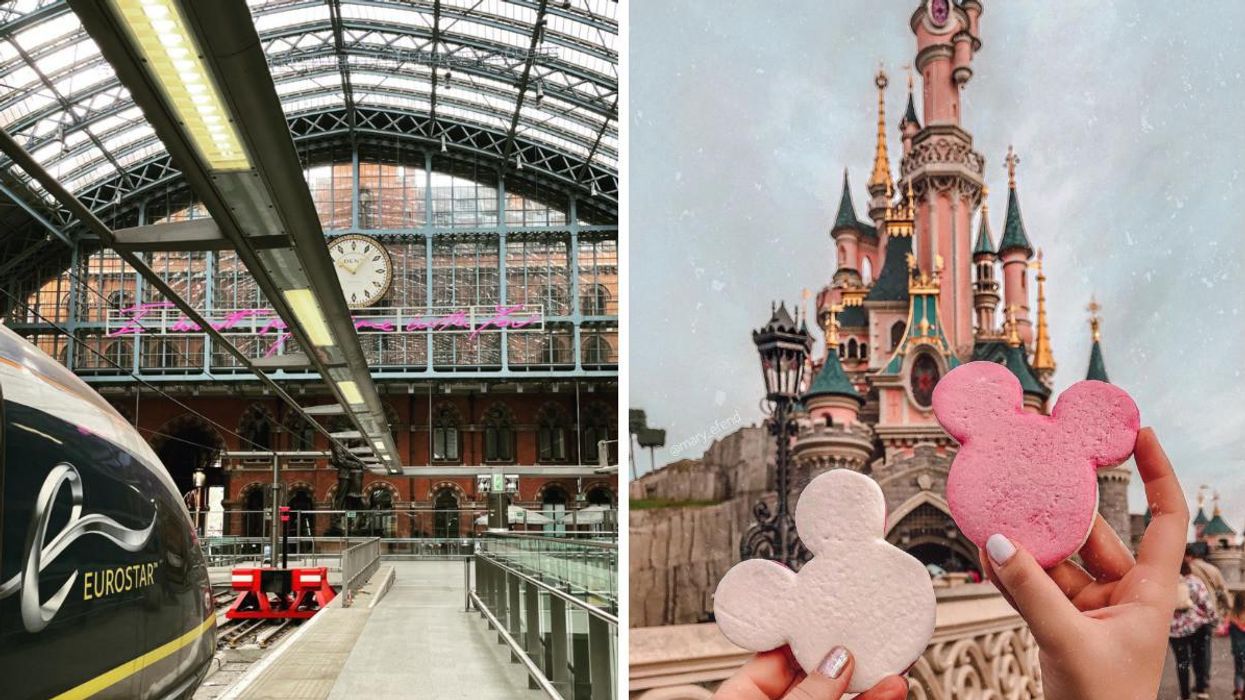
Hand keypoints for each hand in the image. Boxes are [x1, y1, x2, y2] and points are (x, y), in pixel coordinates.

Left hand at [714, 646, 907, 699]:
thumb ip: (805, 694)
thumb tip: (835, 663)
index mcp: (742, 698)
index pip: (776, 655)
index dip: (806, 636)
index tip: (833, 618)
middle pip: (816, 678)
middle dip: (847, 661)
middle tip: (873, 640)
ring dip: (869, 687)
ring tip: (894, 669)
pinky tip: (889, 691)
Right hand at [979, 427, 1187, 699]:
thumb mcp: (1069, 643)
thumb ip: (1030, 591)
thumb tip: (997, 542)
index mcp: (1150, 593)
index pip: (1163, 519)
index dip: (1156, 474)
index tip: (1137, 436)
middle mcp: (1122, 593)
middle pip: (1092, 534)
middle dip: (1059, 510)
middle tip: (1032, 476)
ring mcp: (1089, 607)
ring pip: (1055, 559)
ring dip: (1025, 542)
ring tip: (996, 512)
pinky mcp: (1059, 621)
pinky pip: (1033, 584)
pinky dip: (1011, 570)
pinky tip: (988, 551)